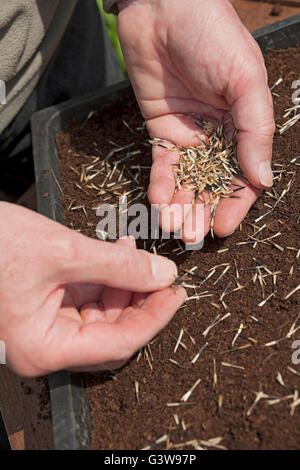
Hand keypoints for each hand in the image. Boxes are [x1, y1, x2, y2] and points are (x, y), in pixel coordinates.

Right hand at [0, 203, 184, 376]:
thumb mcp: (63, 251)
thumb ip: (119, 265)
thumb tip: (162, 274)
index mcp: (42, 347)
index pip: (117, 344)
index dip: (154, 319)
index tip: (176, 295)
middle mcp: (43, 345)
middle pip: (112, 335)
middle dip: (140, 302)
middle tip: (163, 276)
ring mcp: (44, 327)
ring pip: (102, 317)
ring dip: (125, 286)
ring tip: (137, 255)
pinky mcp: (45, 306)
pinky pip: (87, 300)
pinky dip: (106, 278)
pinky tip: (118, 253)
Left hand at [117, 0, 274, 242]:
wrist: (163, 8)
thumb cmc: (213, 35)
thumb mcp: (245, 82)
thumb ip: (254, 131)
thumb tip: (261, 179)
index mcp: (243, 126)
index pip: (241, 175)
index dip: (233, 204)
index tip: (221, 228)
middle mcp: (217, 135)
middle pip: (211, 184)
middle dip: (202, 211)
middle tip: (191, 236)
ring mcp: (188, 134)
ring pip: (185, 180)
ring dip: (179, 206)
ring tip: (173, 227)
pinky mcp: (159, 130)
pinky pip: (160, 165)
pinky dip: (159, 185)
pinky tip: (157, 203)